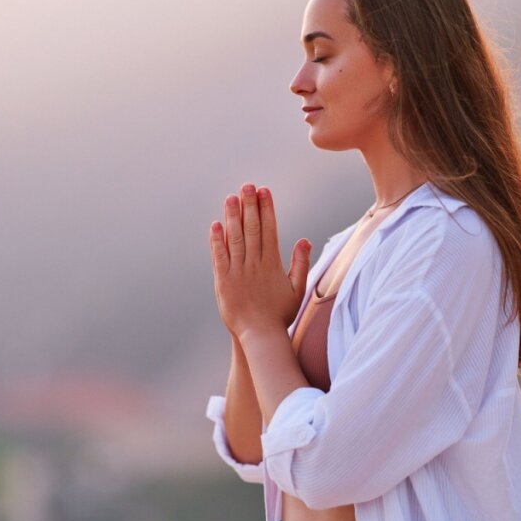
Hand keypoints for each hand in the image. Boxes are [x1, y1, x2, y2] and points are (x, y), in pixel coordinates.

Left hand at [209, 182, 311, 339]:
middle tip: (248, 185)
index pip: (269, 229)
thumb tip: (304, 240)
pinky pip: (220, 257)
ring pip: (235, 238)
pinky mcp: (223, 281)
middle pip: (252, 229)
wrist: (260, 335)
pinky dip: (217, 240)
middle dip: (250, 205)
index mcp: (272, 264)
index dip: (267, 209)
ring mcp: (238, 272)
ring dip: (233, 217)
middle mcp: (255, 264)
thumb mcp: (297, 288)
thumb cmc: (280, 314)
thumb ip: (300, 263)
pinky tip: (216, 224)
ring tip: (231, 197)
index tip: (264, 191)